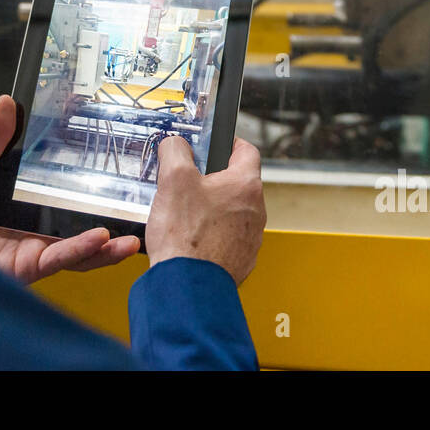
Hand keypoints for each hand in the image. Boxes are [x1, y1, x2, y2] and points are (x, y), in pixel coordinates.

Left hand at [0, 95, 141, 282]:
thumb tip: (7, 102)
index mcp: (31, 208)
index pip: (69, 202)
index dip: (94, 193)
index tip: (116, 175)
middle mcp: (39, 232)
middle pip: (84, 232)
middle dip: (113, 230)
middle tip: (136, 214)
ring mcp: (38, 250)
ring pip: (82, 252)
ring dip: (108, 246)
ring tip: (129, 238)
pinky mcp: (31, 266)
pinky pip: (62, 257)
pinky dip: (83, 248)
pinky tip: (101, 238)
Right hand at [144, 135, 264, 285]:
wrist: (188, 286)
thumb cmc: (186, 237)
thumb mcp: (173, 179)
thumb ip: (175, 151)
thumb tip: (175, 144)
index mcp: (245, 185)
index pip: (247, 150)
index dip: (230, 143)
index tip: (218, 144)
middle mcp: (256, 211)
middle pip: (236, 184)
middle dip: (213, 181)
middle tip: (188, 184)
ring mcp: (250, 238)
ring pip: (232, 213)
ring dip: (212, 211)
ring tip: (185, 216)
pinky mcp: (240, 259)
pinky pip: (227, 239)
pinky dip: (211, 236)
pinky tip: (190, 240)